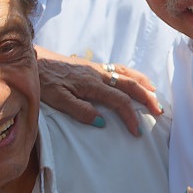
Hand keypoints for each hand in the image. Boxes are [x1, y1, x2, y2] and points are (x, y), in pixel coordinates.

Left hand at [35, 46, 160, 136]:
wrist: (33, 61)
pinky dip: (132, 75)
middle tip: (159, 111)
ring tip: (155, 94)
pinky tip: (135, 81)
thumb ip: (80, 110)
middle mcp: (98, 74)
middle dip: (147, 98)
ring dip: (143, 84)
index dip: (131, 116)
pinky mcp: (92, 67)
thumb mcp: (57, 100)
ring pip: (127, 74)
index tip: (136, 131)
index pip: (120, 101)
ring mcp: (96, 68)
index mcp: (92, 84)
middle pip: (130, 85)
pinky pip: (119, 69)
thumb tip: (102, 122)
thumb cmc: (44, 81)